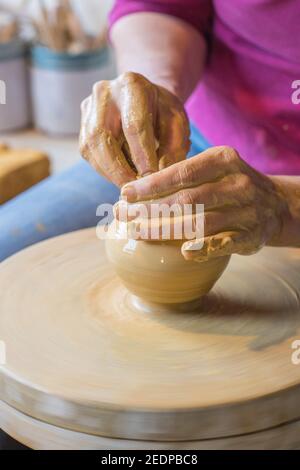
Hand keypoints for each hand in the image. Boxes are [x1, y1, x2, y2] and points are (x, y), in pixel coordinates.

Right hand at [79, 72, 189, 186]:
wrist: (144, 99)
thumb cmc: (163, 112)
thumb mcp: (177, 124)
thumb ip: (173, 148)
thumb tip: (161, 178)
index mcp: (131, 85)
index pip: (134, 125)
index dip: (142, 156)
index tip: (152, 179)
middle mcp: (103, 93)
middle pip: (102, 137)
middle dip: (119, 170)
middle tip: (135, 191)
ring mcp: (88, 109)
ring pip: (91, 148)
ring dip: (110, 173)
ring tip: (129, 188)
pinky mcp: (82, 126)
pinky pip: (89, 154)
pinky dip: (105, 171)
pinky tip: (120, 177)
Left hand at [117, 146, 286, 260]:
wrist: (276, 204)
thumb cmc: (230, 185)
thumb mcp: (213, 170)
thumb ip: (183, 177)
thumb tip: (136, 192)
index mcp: (223, 160)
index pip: (181, 173)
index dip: (151, 185)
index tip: (125, 194)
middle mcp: (237, 183)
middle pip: (186, 199)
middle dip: (150, 209)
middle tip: (122, 216)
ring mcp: (247, 211)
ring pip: (201, 223)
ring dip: (166, 230)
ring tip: (138, 233)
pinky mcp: (253, 235)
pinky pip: (226, 243)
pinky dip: (205, 248)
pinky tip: (185, 252)